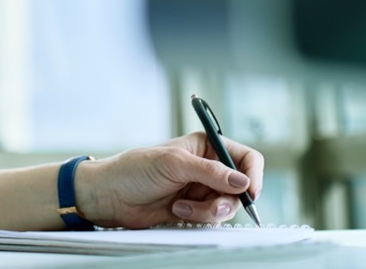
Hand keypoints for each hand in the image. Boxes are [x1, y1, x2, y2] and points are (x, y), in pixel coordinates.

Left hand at [74, 132, 264, 227]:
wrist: (112, 196)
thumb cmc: (135, 170)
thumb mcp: (173, 164)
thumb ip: (210, 172)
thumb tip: (243, 181)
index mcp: (205, 146)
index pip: (245, 158)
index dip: (253, 175)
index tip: (249, 192)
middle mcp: (207, 167)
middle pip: (241, 188)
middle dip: (225, 200)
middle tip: (208, 204)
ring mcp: (201, 188)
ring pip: (228, 206)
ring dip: (207, 211)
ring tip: (181, 206)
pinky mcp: (195, 208)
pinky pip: (212, 218)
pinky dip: (198, 218)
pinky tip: (176, 211)